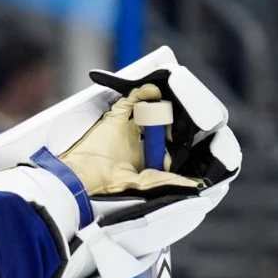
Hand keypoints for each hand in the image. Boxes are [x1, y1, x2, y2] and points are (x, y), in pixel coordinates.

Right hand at [60, 84, 202, 196]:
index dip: (178, 138)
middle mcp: (137, 141)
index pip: (166, 144)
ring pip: (147, 110)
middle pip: (158, 124)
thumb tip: (195, 185)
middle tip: (184, 116)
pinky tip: (153, 92)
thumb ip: (167, 181)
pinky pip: (131, 101)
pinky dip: (142, 94)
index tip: (194, 133)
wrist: (82, 175)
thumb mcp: (144, 183)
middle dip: (171, 119)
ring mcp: (126, 128)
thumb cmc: (107, 182)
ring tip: (170, 104)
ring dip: (159, 105)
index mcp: (145, 158)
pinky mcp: (115, 117)